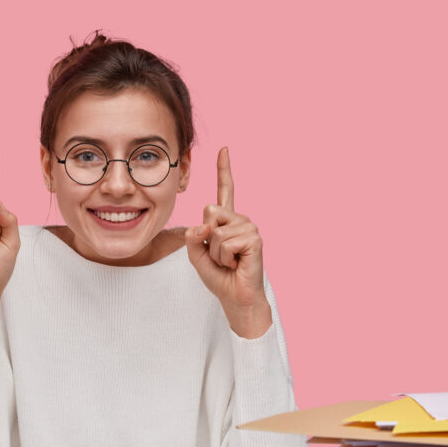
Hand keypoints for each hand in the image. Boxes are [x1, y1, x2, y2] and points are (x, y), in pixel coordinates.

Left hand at [185, 147, 272, 338]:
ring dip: (215, 252)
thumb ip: (193, 236)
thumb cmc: (219, 276)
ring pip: (215, 230)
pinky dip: (224, 257)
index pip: (225, 190)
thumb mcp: (196, 254)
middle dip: (206, 238)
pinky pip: (225, 242)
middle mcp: (240, 219)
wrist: (235, 297)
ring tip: (229, 261)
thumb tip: (204, 224)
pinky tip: (236, 264)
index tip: (224, 149)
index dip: (223, 169)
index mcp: (227, 220)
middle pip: (209, 211)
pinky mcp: (254, 239)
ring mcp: (249, 227)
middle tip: (220, 256)